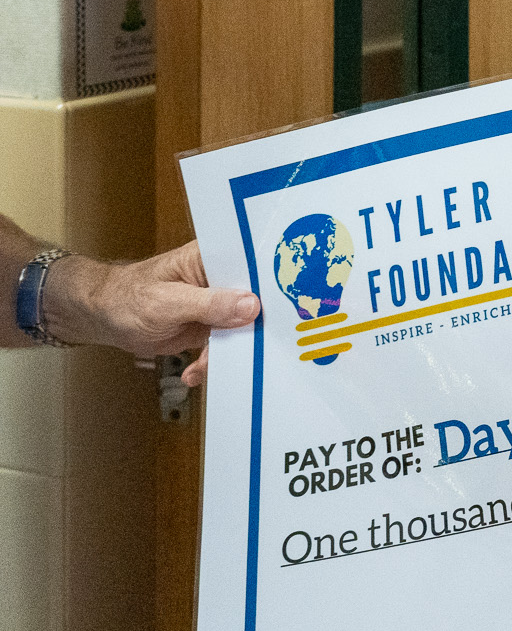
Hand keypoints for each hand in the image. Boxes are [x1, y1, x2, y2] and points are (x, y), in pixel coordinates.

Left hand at [43, 241, 259, 385]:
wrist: (103, 318)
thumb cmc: (128, 298)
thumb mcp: (167, 302)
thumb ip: (210, 303)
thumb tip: (252, 305)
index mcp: (214, 258)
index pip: (254, 265)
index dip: (273, 285)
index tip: (288, 308)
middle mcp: (222, 278)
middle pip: (256, 299)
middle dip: (257, 326)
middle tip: (255, 349)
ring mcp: (218, 303)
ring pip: (243, 326)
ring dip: (231, 350)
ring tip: (206, 366)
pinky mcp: (211, 325)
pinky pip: (225, 344)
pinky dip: (213, 361)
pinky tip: (194, 372)